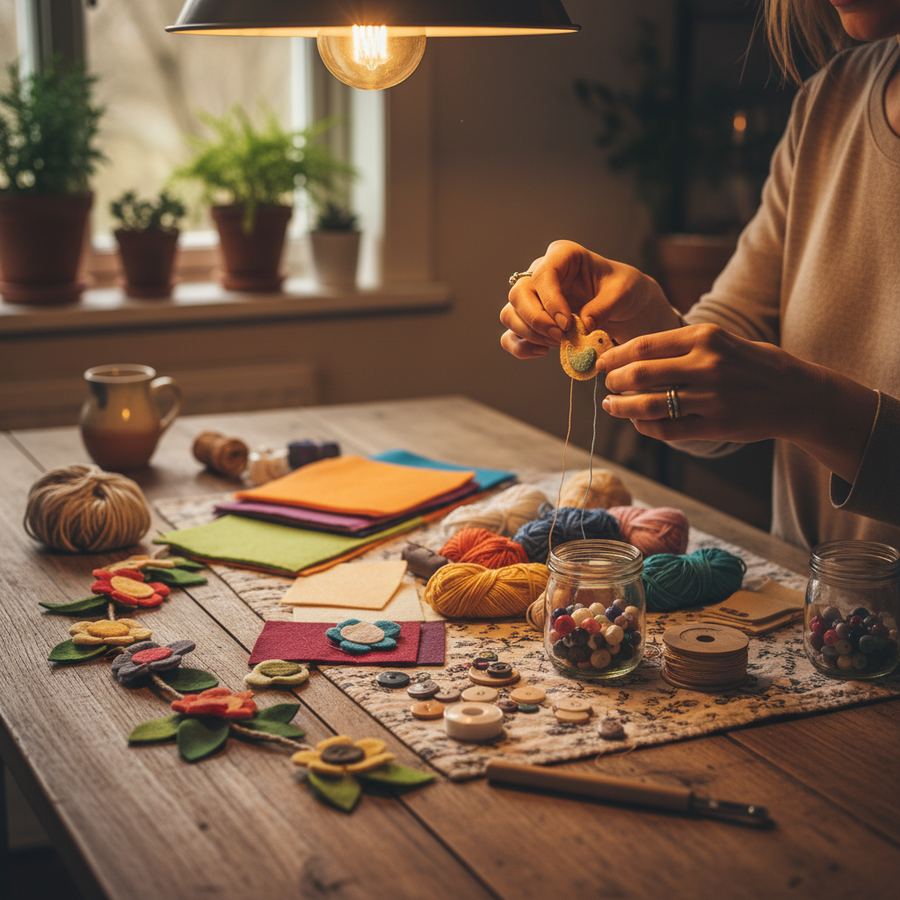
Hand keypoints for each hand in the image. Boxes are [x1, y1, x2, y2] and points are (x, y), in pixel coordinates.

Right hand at [499, 240, 679, 359]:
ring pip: (509, 314)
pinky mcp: (529, 321)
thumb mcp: (622, 293)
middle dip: (537, 320)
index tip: (568, 323)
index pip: (543, 274)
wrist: (621, 306)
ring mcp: (532, 298)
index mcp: (562, 255)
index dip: (550, 301)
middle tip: (561, 336)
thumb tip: (583, 325)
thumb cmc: (622, 290)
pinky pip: (510, 336)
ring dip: (530, 334)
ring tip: (558, 343)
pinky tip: (544, 352)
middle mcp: (540, 273)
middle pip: (518, 294)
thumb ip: (604, 306)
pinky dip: (522, 347)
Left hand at [600, 323, 877, 482]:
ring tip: (612, 405)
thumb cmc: (754, 365)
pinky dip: (645, 427)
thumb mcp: (723, 341)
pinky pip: (666, 429)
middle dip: (614, 381)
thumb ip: (684, 346)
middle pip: (639, 374)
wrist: (798, 395)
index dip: (616, 356)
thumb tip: (634, 354)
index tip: (603, 362)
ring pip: (648, 405)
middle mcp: (706, 365)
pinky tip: (639, 423)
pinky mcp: (715, 425)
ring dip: (622, 407)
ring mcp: (710, 397)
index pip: (644, 345)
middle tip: (607, 385)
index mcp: (705, 337)